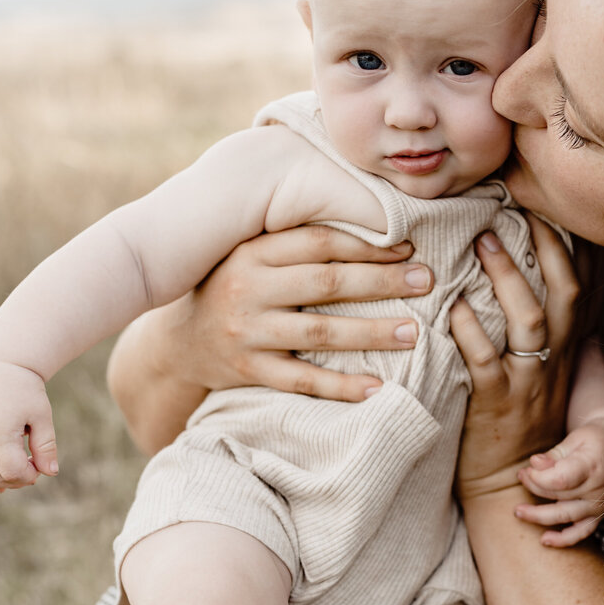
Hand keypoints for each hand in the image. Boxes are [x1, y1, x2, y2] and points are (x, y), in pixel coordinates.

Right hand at [0, 359, 58, 490]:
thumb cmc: (25, 390)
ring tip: (21, 468)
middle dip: (19, 478)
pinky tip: (0, 481)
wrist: (1, 366)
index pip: (13, 472)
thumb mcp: (41, 417)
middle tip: (34, 466)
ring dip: (3, 478)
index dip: (29, 476)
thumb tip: (51, 472)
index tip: (40, 466)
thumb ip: (46, 447)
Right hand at [140, 223, 434, 402]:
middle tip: (427, 280)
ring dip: (372, 333)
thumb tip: (366, 216)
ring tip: (415, 332)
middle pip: (327, 284)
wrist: (175, 341)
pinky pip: (302, 380)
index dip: (366, 243)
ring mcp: (248, 332)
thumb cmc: (229, 286)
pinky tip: (377, 388)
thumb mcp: (248, 253)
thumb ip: (292, 239)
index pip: (318, 243)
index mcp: (252, 252)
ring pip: (321, 333)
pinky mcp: (249, 370)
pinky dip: (341, 386)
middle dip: (382, 282)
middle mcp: (248, 289)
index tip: (410, 245)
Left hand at [450, 217, 580, 500]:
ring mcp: (528, 381)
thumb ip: (536, 323)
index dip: (572, 244)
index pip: (583, 284)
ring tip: (480, 242)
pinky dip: (468, 329)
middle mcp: (554, 358)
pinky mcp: (496, 403)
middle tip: (511, 212)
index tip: (550, 204)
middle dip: (545, 247)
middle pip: (566, 291)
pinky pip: (486, 360)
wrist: (508, 479)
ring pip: (529, 319)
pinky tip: (453, 305)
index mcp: (565, 345)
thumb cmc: (517, 415)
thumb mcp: (540, 366)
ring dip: (506, 277)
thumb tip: (516, 266)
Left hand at [516, 417, 603, 545]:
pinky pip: (581, 533)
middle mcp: (599, 488)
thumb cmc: (594, 440)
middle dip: (534, 486)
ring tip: (518, 511)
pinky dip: (563, 539)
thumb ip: (553, 455)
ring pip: (564, 515)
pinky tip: (544, 540)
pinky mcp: (599, 515)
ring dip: (538, 515)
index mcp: (593, 465)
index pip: (560, 480)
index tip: (528, 468)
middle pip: (558, 495)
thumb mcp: (575, 438)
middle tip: (521, 475)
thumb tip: (533, 465)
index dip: (538, 477)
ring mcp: (600, 504)